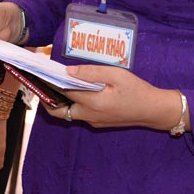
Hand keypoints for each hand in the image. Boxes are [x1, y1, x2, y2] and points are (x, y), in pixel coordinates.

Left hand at [53, 64, 183, 129]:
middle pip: (58, 110)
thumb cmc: (137, 90)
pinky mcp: (98, 122)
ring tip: (56, 84)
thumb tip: (68, 71)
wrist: (153, 110)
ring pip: (68, 113)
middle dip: (47, 98)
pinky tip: (76, 90)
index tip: (40, 73)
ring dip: (60, 101)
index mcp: (92, 102)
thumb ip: (91, 72)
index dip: (50, 82)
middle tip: (42, 83)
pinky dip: (73, 103)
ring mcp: (93, 121)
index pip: (63, 92)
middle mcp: (89, 115)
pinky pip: (79, 114)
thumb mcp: (116, 75)